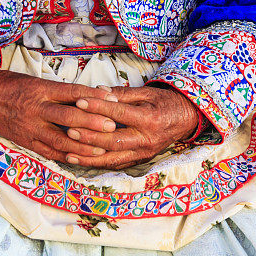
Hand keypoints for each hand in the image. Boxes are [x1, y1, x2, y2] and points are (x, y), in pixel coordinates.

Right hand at [0, 69, 135, 162]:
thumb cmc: (11, 84)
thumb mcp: (35, 80)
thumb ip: (60, 91)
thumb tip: (91, 96)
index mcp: (40, 89)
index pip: (72, 93)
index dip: (93, 97)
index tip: (113, 99)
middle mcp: (36, 109)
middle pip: (69, 117)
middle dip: (92, 122)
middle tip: (112, 126)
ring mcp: (30, 127)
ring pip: (61, 139)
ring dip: (83, 146)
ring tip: (102, 148)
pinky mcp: (25, 141)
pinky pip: (48, 151)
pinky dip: (65, 156)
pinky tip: (80, 159)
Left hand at [63, 85, 200, 168]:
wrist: (186, 118)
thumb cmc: (165, 102)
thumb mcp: (147, 92)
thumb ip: (122, 93)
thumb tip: (98, 90)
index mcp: (149, 119)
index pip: (118, 114)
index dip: (97, 108)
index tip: (78, 101)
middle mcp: (146, 140)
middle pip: (113, 140)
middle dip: (89, 136)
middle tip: (69, 129)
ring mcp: (144, 153)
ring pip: (113, 159)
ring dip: (90, 157)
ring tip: (69, 152)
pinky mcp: (141, 160)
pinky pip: (117, 165)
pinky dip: (99, 165)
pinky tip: (83, 162)